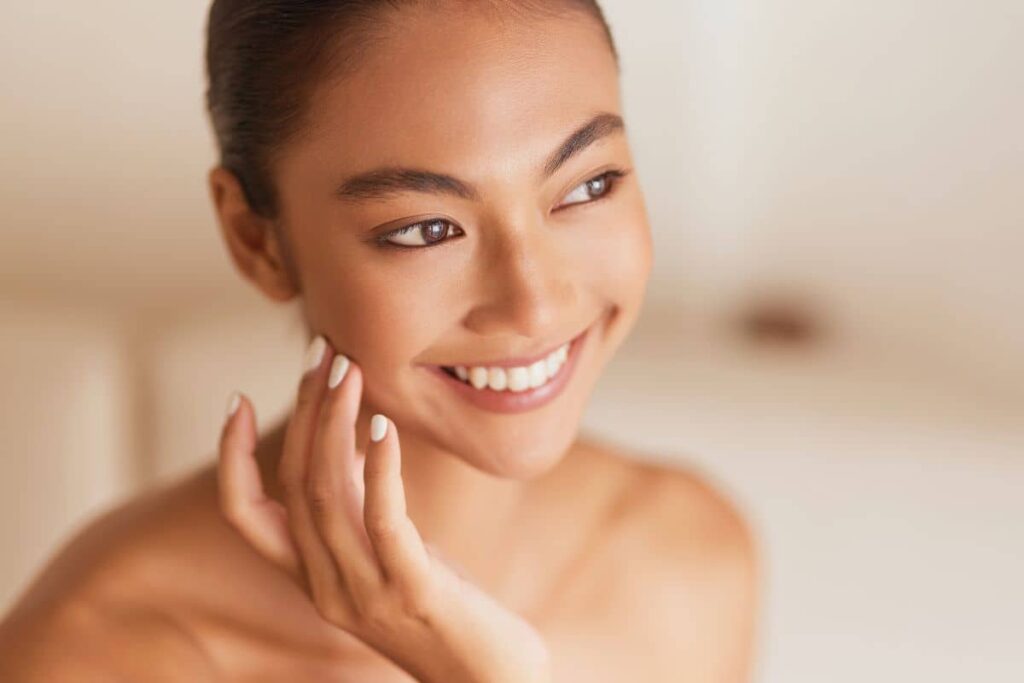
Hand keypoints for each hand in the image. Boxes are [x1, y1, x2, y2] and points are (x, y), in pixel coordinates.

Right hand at [217, 335, 551, 682]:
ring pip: (329, 495)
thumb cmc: (445, 609)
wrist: (490, 680)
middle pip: (294, 485)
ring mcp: (366, 592)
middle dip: (306, 412)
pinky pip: (384, 521)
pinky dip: (379, 469)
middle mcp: (326, 586)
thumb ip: (360, 509)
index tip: (235, 399)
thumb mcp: (390, 554)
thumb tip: (350, 437)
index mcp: (312, 577)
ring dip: (337, 424)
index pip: (246, 514)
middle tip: (324, 356)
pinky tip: (382, 427)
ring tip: (350, 372)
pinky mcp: (413, 591)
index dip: (231, 457)